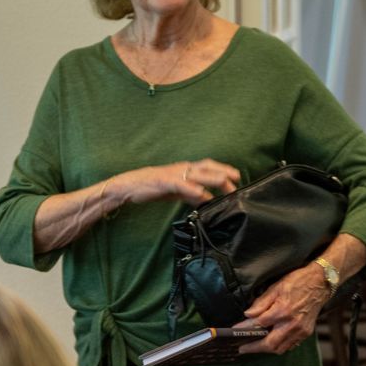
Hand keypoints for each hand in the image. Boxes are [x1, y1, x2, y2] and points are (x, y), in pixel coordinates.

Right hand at [109, 158, 240, 206]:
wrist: (128, 187)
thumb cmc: (152, 188)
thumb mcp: (176, 191)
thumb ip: (191, 194)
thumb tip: (207, 199)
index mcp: (185, 170)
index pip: (208, 166)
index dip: (224, 169)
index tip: (237, 178)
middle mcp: (181, 169)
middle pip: (207, 167)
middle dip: (223, 172)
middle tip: (237, 180)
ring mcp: (172, 174)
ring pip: (197, 173)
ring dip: (213, 178)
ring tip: (226, 183)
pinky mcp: (163, 181)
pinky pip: (180, 184)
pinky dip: (192, 188)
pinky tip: (201, 193)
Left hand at [237, 262, 332, 355]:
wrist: (320, 283)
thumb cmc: (298, 281)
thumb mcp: (276, 287)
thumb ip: (261, 303)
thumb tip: (248, 315)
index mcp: (282, 310)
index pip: (258, 325)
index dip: (245, 329)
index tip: (235, 331)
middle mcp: (292, 324)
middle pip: (269, 344)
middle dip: (254, 348)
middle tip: (242, 348)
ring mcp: (300, 330)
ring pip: (280, 348)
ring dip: (266, 349)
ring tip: (255, 346)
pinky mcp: (306, 332)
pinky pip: (290, 345)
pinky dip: (280, 346)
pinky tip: (272, 342)